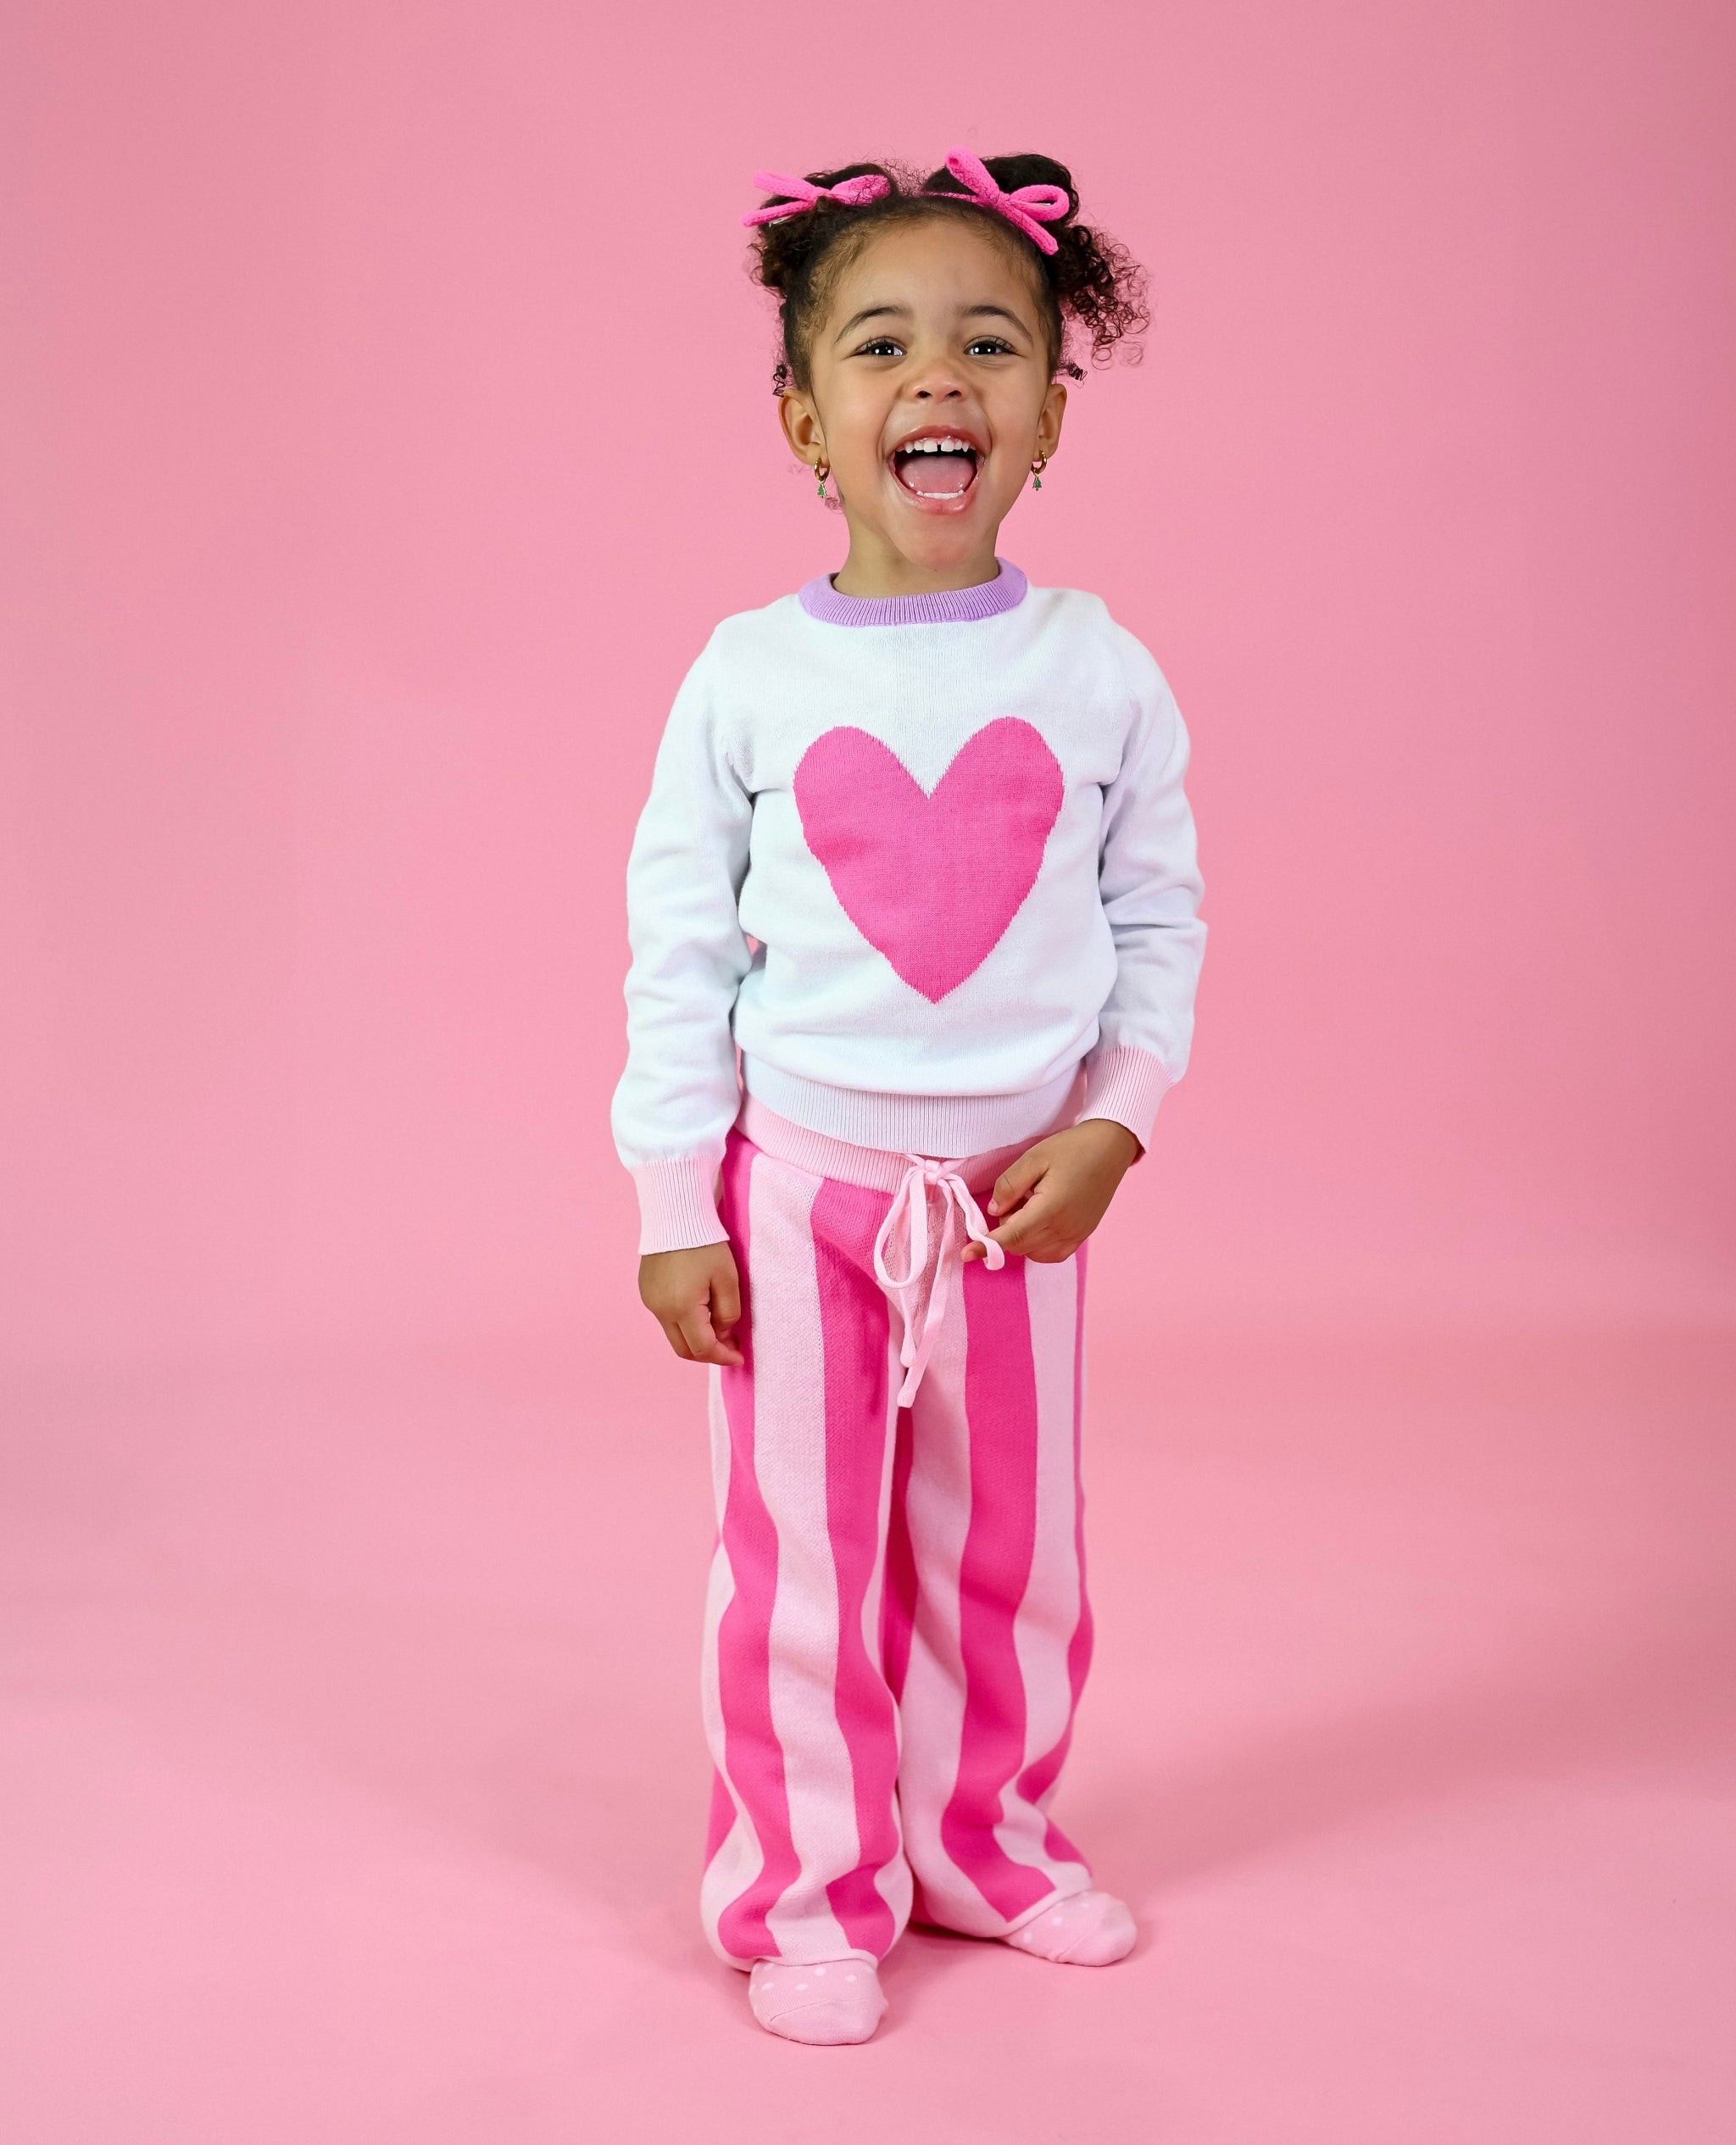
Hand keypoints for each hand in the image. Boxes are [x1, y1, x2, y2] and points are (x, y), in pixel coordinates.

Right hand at [639, 1242, 744, 1365]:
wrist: (675, 1216)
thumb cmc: (705, 1244)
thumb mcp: (728, 1279)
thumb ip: (728, 1313)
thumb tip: (723, 1334)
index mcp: (682, 1308)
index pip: (702, 1349)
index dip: (723, 1357)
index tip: (740, 1356)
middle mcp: (661, 1310)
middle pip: (683, 1350)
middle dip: (708, 1353)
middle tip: (729, 1347)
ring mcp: (650, 1302)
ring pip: (674, 1335)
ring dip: (695, 1338)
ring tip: (717, 1325)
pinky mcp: (646, 1292)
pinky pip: (666, 1318)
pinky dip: (684, 1323)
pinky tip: (699, 1309)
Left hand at [963, 1119, 1141, 1265]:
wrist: (1111, 1147)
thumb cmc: (1073, 1148)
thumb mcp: (1034, 1158)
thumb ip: (1009, 1186)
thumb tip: (993, 1211)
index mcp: (1051, 1209)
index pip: (1011, 1236)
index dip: (986, 1246)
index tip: (965, 1254)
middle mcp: (1065, 1228)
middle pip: (1020, 1245)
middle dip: (1005, 1229)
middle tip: (1014, 1199)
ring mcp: (1076, 1235)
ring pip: (1034, 1253)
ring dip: (1021, 1237)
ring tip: (1030, 1205)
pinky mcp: (1083, 1235)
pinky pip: (1052, 1254)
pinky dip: (1037, 1244)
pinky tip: (1039, 1219)